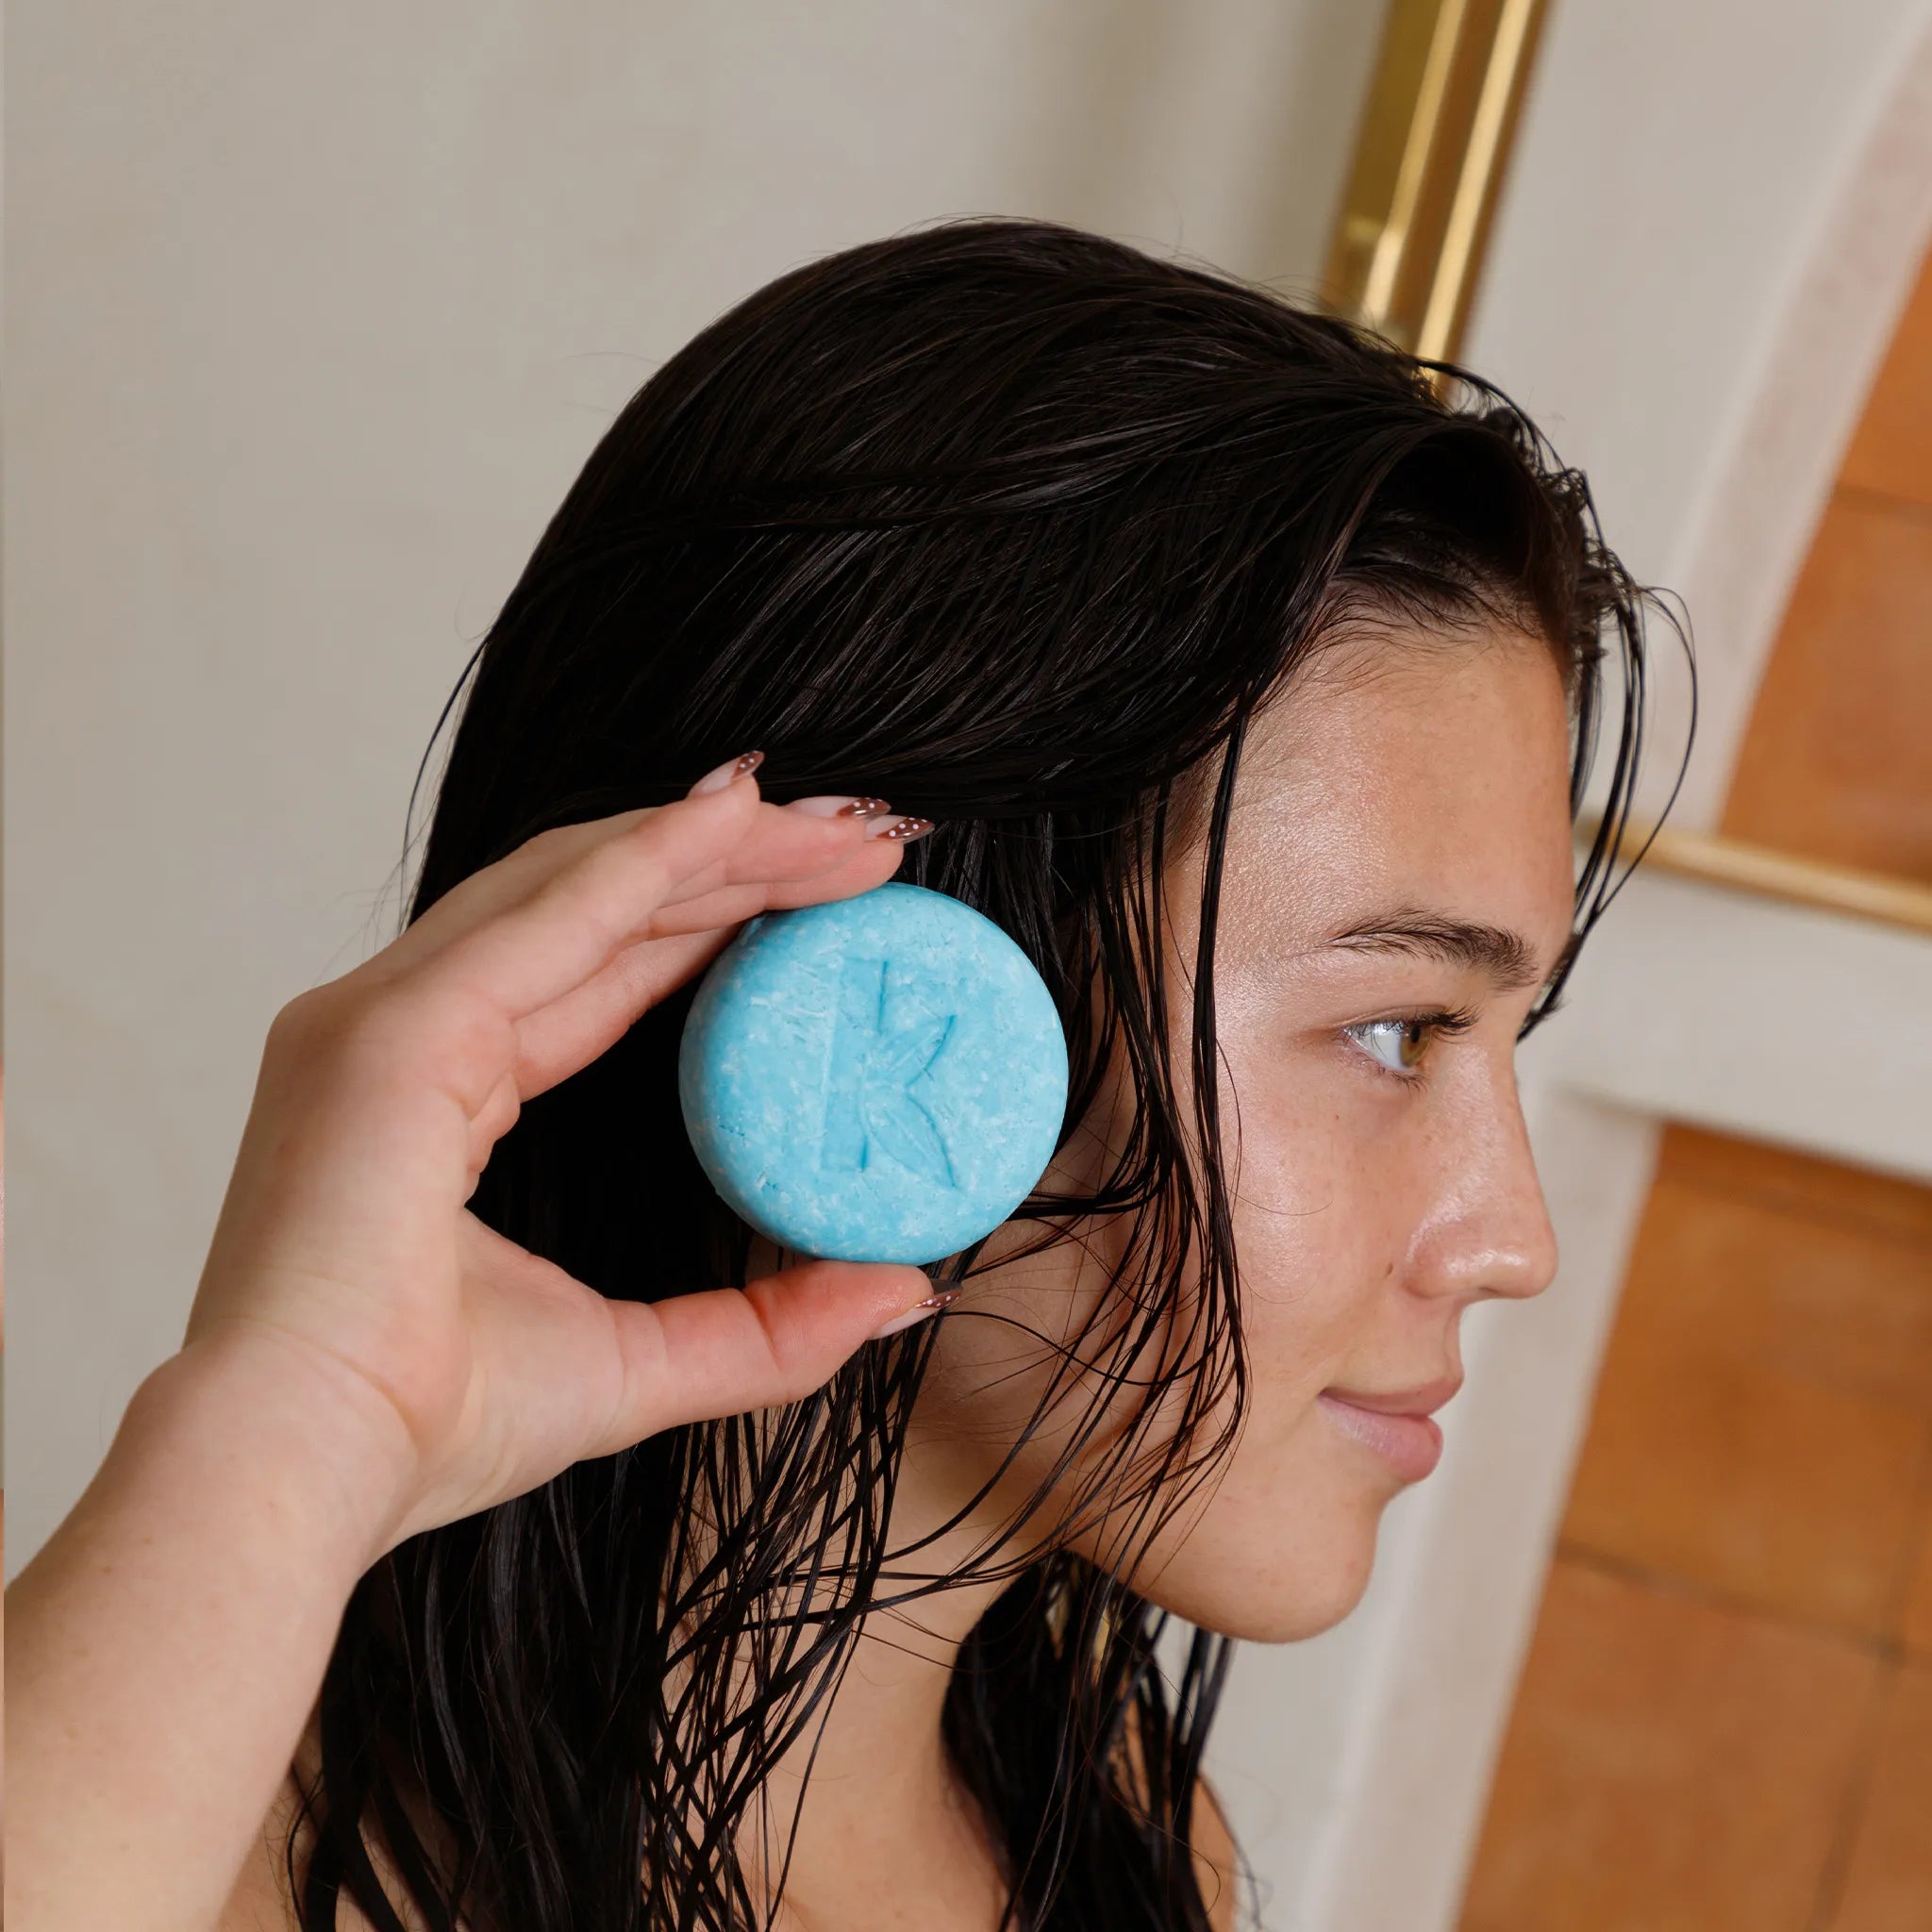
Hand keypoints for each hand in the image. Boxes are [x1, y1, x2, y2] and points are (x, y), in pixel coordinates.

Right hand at [178, 753, 939, 1562]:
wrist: (306, 1473)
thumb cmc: (425, 1427)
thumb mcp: (639, 1363)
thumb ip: (770, 1327)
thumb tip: (904, 1292)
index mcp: (433, 1088)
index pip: (598, 970)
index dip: (712, 923)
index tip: (827, 903)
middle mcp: (400, 1028)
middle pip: (599, 906)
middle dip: (737, 864)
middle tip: (864, 843)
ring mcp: (385, 1016)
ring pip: (583, 888)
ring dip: (722, 846)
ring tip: (847, 827)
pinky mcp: (396, 1028)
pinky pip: (555, 915)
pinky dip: (654, 855)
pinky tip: (746, 817)